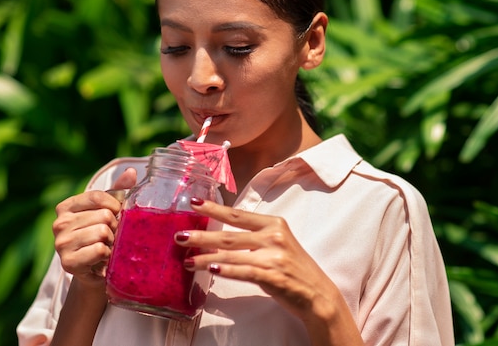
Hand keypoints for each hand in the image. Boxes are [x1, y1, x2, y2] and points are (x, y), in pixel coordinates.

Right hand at [52, 168, 136, 287]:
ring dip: (112, 242)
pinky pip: (99, 250)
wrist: (96, 271)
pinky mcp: (68, 263)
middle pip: (102, 215)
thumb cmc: (103, 236)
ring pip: (102, 232)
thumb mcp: (109, 210)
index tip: (117, 215)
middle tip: (111, 236)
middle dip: (114, 227)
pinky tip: (103, 258)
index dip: (115, 205)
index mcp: (66, 207)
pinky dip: (107, 254)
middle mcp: (59, 224)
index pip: (96, 196)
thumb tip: (132, 171)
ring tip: (107, 247)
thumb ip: (119, 190)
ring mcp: (61, 244)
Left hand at [175, 199, 343, 322]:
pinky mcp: (274, 276)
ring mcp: (274, 256)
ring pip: (232, 255)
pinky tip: (211, 270)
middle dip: (201, 236)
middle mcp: (274, 237)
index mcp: (274, 224)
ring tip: (187, 260)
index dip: (214, 209)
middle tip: (179, 236)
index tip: (193, 203)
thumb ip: (255, 236)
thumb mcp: (278, 244)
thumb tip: (220, 234)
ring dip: (206, 258)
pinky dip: (226, 271)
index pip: (237, 215)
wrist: (318, 294)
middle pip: (229, 234)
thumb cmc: (293, 269)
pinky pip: (244, 272)